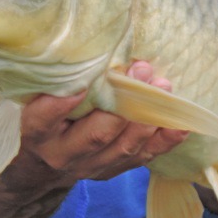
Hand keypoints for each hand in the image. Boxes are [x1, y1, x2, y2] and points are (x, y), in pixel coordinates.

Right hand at [20, 60, 188, 182]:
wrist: (43, 162)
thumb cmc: (45, 115)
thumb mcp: (37, 97)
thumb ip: (58, 80)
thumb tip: (95, 46)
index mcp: (38, 133)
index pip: (43, 120)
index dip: (60, 105)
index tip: (81, 85)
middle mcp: (63, 154)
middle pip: (95, 135)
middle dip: (124, 103)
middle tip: (141, 71)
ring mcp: (90, 167)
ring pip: (123, 147)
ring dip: (148, 117)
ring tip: (163, 87)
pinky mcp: (113, 170)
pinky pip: (143, 157)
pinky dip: (164, 140)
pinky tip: (180, 123)